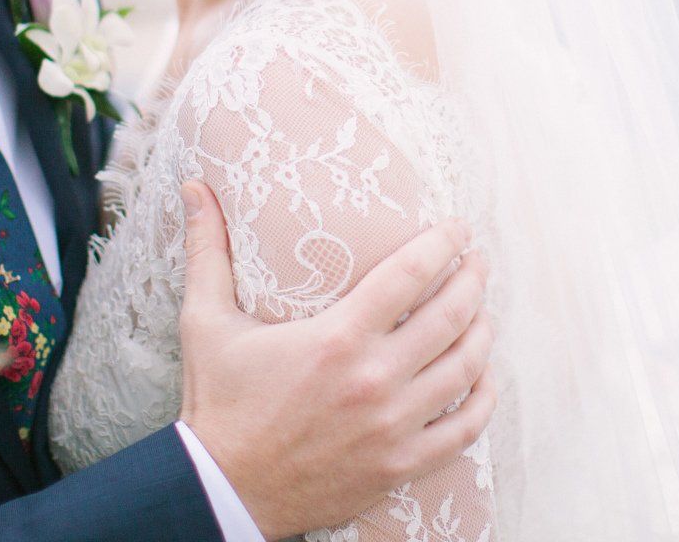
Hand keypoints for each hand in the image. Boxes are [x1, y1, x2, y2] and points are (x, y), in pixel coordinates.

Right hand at [175, 180, 494, 539]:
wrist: (221, 491)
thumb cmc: (218, 405)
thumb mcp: (206, 322)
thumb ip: (207, 250)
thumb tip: (195, 188)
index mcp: (336, 338)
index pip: (411, 275)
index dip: (443, 244)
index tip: (457, 229)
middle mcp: (373, 380)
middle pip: (451, 316)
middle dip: (472, 281)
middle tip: (477, 262)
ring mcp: (392, 426)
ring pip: (465, 368)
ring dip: (483, 331)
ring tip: (483, 310)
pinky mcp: (399, 465)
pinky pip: (464, 429)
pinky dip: (483, 399)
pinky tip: (483, 377)